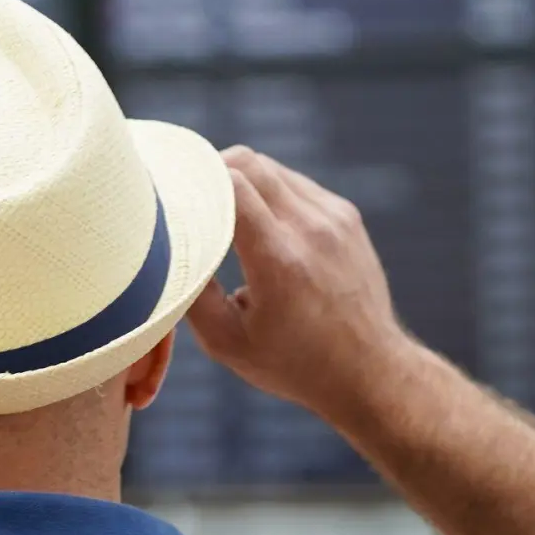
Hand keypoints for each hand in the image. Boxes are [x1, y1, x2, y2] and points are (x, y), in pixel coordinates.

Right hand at [188, 147, 416, 418]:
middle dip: (211, 171)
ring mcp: (334, 217)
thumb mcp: (226, 342)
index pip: (231, 183)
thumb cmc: (293, 364)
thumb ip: (192, 293)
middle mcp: (310, 229)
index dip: (194, 179)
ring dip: (240, 180)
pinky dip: (268, 191)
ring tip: (220, 211)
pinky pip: (295, 183)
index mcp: (278, 259)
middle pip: (249, 162)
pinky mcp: (346, 216)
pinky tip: (257, 222)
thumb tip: (165, 250)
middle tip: (189, 196)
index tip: (172, 192)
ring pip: (272, 168)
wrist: (369, 371)